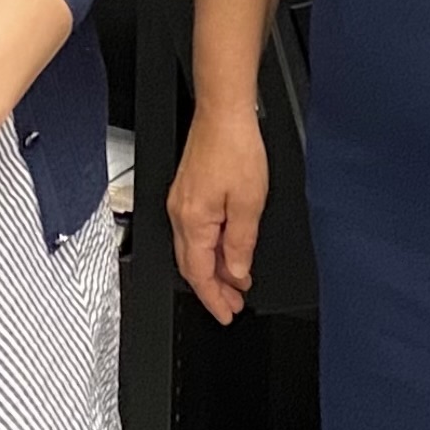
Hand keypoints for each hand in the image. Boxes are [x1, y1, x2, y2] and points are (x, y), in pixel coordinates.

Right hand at [168, 106, 267, 323]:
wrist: (223, 114)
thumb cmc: (235, 149)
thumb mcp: (249, 204)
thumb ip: (241, 242)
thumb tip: (237, 271)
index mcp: (193, 220)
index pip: (200, 274)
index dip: (214, 299)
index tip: (227, 314)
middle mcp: (180, 214)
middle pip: (192, 266)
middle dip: (213, 290)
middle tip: (233, 305)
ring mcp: (180, 202)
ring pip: (193, 250)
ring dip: (214, 270)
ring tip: (236, 283)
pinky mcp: (186, 192)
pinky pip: (194, 232)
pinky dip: (211, 249)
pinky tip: (227, 251)